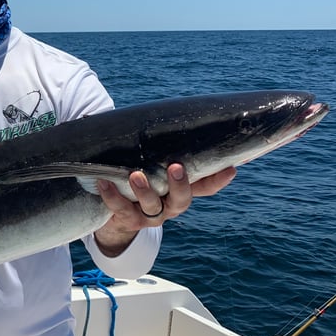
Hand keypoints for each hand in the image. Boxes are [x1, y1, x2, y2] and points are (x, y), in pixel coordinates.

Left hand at [94, 163, 236, 255]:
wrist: (117, 215)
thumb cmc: (141, 178)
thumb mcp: (155, 165)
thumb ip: (164, 149)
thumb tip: (173, 116)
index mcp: (180, 190)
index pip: (205, 186)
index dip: (218, 179)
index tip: (230, 168)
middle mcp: (170, 205)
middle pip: (182, 199)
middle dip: (180, 184)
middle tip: (175, 167)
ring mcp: (150, 215)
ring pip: (152, 205)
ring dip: (144, 190)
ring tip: (136, 175)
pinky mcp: (129, 219)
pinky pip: (121, 208)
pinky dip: (112, 195)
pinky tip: (104, 182)